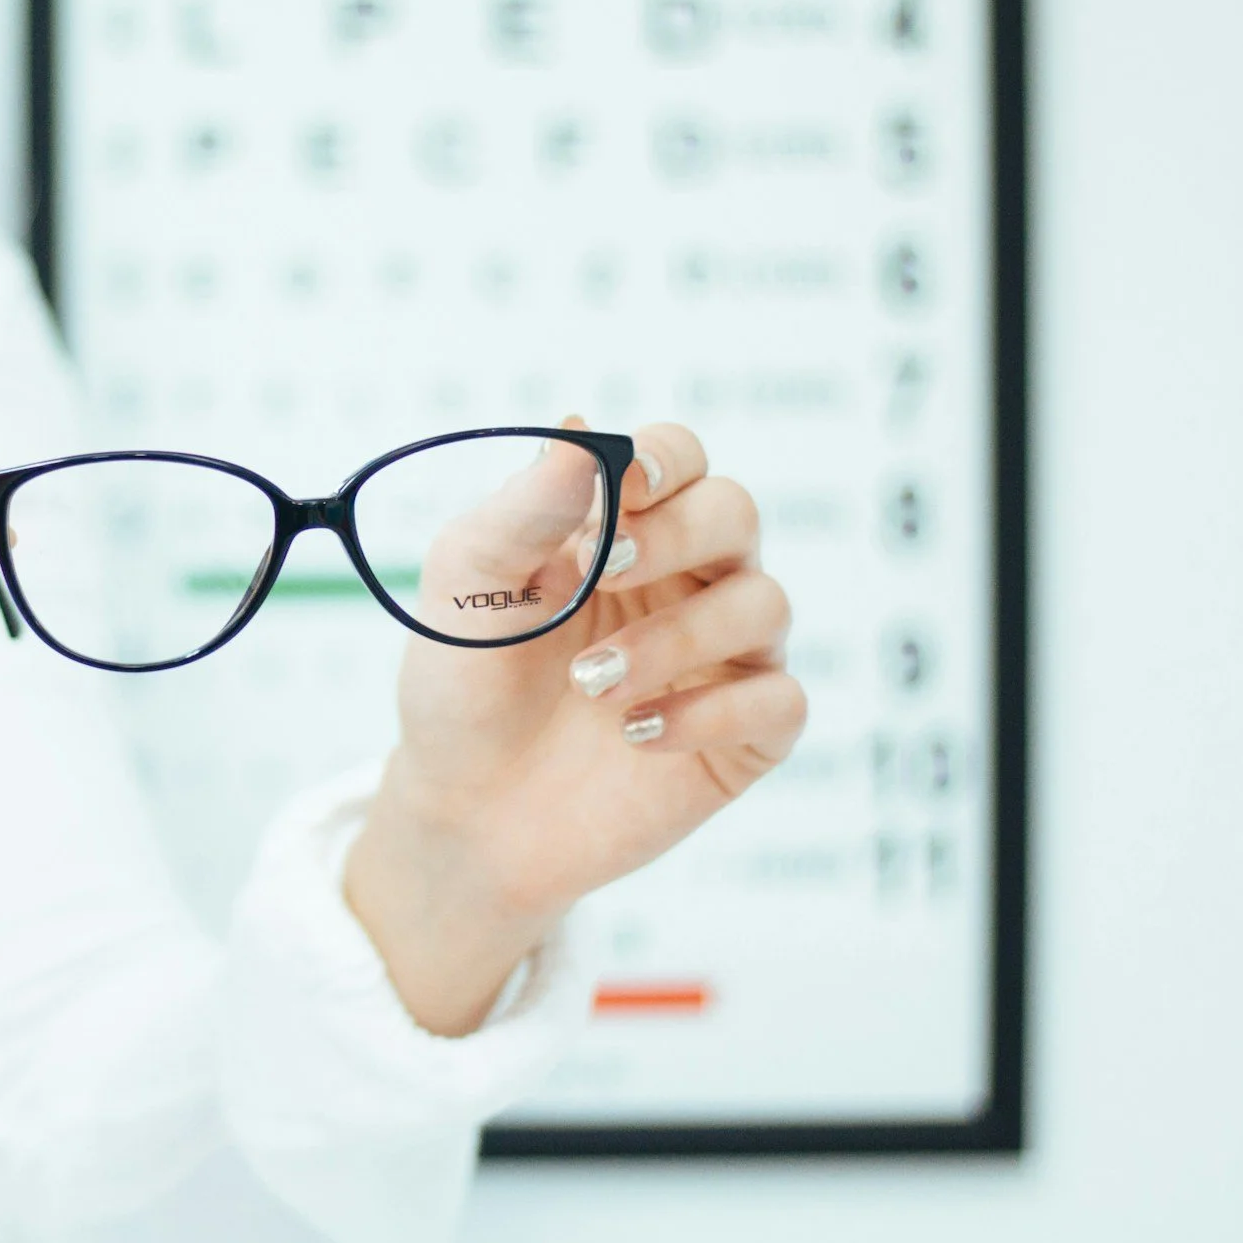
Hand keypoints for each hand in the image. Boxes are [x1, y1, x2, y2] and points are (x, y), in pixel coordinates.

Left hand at [341, 418, 802, 1033]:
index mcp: (624, 528)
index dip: (663, 458)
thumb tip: (581, 432)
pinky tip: (635, 734)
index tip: (624, 481)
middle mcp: (686, 579)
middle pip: (735, 513)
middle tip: (608, 568)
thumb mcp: (467, 586)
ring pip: (763, 604)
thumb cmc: (464, 684)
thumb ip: (522, 511)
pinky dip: (708, 714)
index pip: (679, 457)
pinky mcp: (743, 736)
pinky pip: (779, 702)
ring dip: (674, 638)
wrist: (463, 811)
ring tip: (590, 683)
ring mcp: (722, 657)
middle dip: (678, 534)